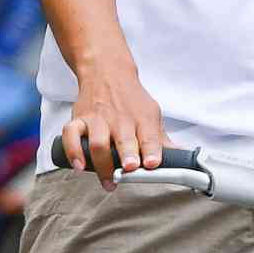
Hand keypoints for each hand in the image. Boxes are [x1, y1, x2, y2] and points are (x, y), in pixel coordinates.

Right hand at [63, 65, 169, 191]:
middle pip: (124, 139)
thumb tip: (182, 158)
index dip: (152, 151)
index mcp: (142, 118)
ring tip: (108, 180)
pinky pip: (71, 135)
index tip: (153, 163)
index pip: (150, 136)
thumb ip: (163, 141)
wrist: (107, 72)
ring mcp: (98, 119)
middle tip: (130, 169)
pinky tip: (79, 166)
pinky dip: (73, 151)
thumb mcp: (152, 115)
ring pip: (98, 141)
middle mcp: (120, 118)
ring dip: (102, 162)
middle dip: (127, 155)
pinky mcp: (79, 119)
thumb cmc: (130, 100)